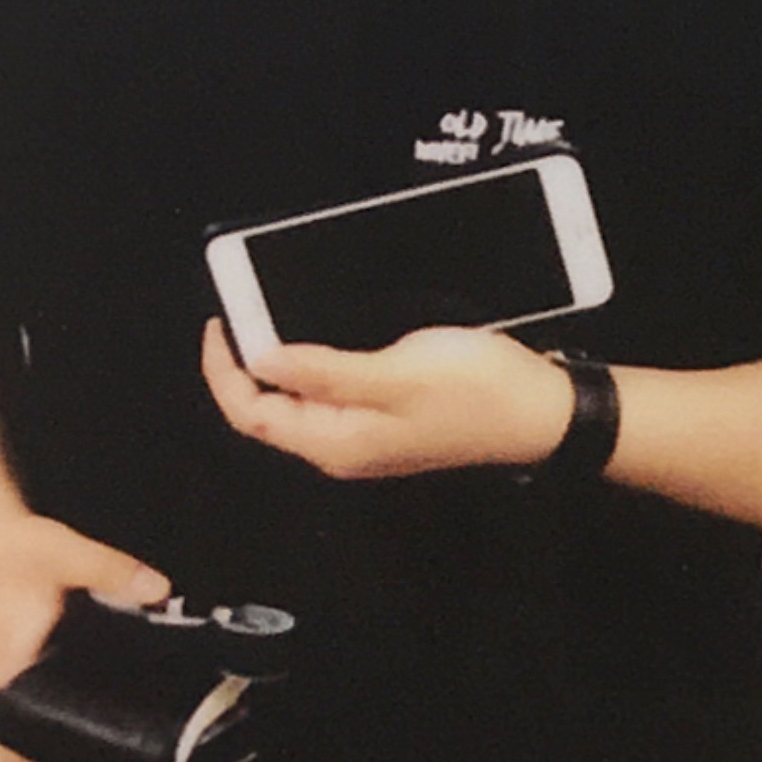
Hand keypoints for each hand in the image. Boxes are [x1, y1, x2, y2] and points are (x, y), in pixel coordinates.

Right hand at [0, 515, 168, 761]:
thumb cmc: (14, 552)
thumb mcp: (68, 555)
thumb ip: (114, 571)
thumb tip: (157, 591)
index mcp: (3, 674)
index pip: (11, 751)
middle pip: (16, 755)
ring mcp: (3, 679)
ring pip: (20, 737)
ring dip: (50, 749)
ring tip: (101, 748)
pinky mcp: (13, 668)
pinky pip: (26, 712)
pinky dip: (48, 722)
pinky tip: (87, 711)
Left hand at [201, 317, 575, 479]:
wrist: (540, 412)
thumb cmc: (477, 393)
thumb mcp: (394, 373)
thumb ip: (324, 370)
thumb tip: (263, 360)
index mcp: (336, 442)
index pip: (253, 415)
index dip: (225, 372)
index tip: (221, 324)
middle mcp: (343, 447)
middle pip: (268, 413)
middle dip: (244, 367)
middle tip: (240, 314)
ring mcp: (365, 436)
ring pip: (297, 404)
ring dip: (277, 365)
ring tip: (268, 320)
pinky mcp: (386, 419)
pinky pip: (328, 396)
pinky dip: (309, 367)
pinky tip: (314, 340)